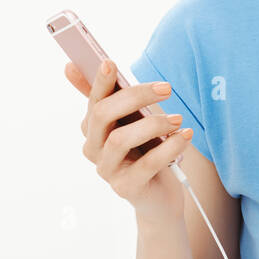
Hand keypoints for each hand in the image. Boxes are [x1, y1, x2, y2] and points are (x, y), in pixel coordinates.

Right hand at [65, 60, 192, 226]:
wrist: (159, 196)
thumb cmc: (146, 151)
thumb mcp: (133, 122)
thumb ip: (114, 96)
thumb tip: (73, 66)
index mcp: (93, 128)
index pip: (94, 100)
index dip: (99, 82)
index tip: (109, 62)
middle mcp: (93, 148)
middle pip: (103, 115)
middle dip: (135, 96)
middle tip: (167, 88)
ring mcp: (107, 170)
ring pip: (120, 139)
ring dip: (153, 124)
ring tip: (179, 119)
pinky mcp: (126, 188)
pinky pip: (147, 164)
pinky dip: (169, 148)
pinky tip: (185, 136)